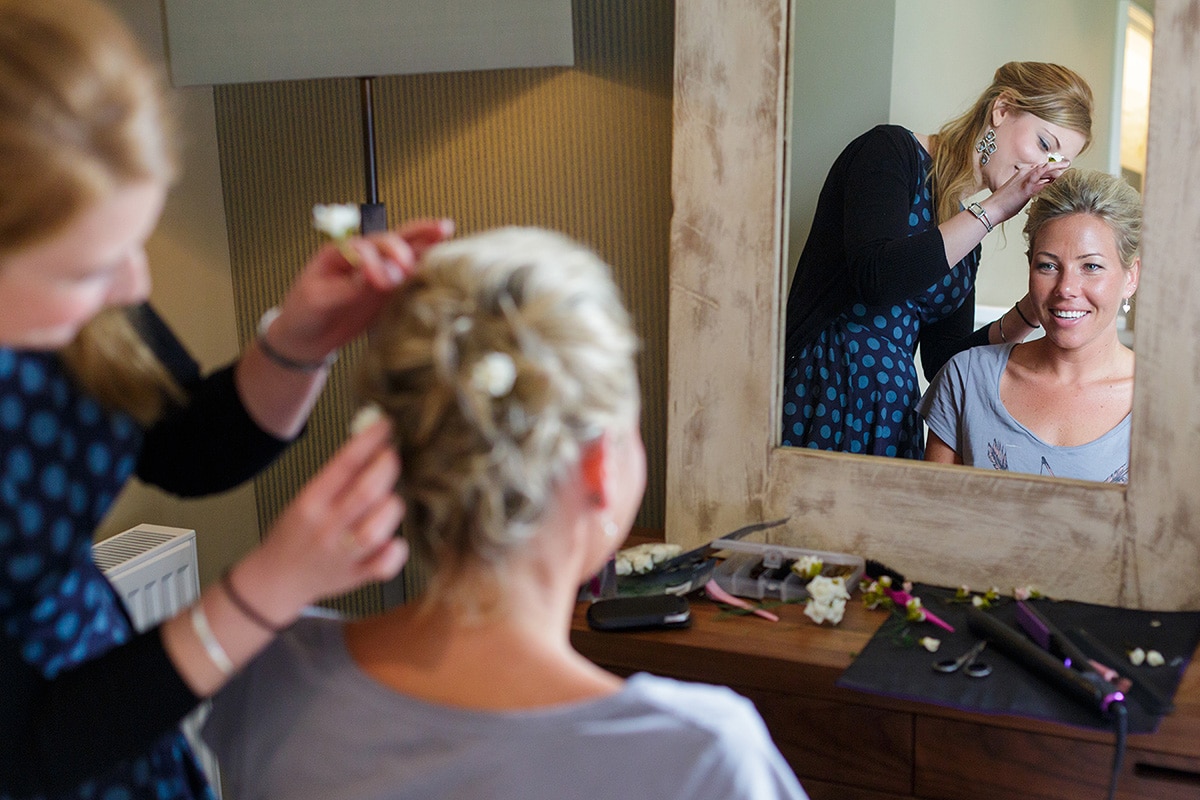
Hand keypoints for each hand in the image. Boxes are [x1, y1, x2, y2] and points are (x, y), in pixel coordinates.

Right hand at [238, 416, 407, 617]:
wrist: (276, 580)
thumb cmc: (294, 534)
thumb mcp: (306, 499)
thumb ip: (338, 478)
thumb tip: (372, 445)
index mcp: (310, 504)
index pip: (344, 465)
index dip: (369, 442)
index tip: (385, 426)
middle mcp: (326, 529)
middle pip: (365, 493)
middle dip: (386, 468)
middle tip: (392, 456)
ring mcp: (342, 556)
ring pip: (377, 529)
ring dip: (391, 508)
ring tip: (390, 500)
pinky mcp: (356, 577)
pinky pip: (385, 565)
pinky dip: (395, 550)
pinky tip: (393, 539)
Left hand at [266, 217, 453, 363]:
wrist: (306, 338)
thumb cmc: (304, 312)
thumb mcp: (317, 299)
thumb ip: (345, 288)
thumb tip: (373, 279)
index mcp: (341, 253)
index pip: (366, 247)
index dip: (376, 261)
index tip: (378, 282)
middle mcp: (363, 258)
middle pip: (391, 239)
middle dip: (411, 236)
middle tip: (430, 240)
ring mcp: (379, 273)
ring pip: (406, 252)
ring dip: (425, 241)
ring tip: (445, 229)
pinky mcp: (389, 292)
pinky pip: (411, 277)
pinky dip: (427, 267)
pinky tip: (443, 258)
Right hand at [985, 160, 1070, 223]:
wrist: (992, 209)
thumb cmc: (1003, 203)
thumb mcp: (1018, 192)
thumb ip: (1029, 188)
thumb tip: (1040, 190)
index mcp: (1022, 173)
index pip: (1040, 167)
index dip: (1052, 166)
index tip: (1061, 166)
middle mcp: (1024, 173)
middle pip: (1044, 166)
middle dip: (1057, 165)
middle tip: (1068, 163)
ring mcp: (1025, 180)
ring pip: (1045, 170)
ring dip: (1056, 169)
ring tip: (1067, 166)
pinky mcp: (1026, 189)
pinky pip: (1041, 181)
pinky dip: (1051, 178)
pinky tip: (1059, 177)